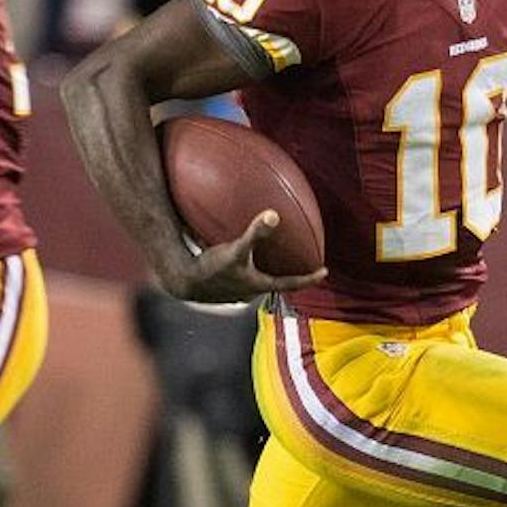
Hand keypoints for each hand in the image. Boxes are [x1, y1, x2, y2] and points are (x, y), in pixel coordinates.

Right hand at [157, 210, 326, 304]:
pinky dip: (246, 266)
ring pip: (257, 281)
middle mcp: (250, 292)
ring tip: (270, 258)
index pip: (292, 284)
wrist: (182, 282)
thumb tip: (274, 214)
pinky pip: (241, 276)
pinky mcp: (222, 288)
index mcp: (259, 285)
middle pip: (275, 283)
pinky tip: (237, 254)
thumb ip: (256, 233)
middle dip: (288, 275)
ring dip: (266, 271)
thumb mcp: (235, 250)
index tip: (324, 272)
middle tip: (300, 264)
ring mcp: (235, 292)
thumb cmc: (211, 269)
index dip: (309, 278)